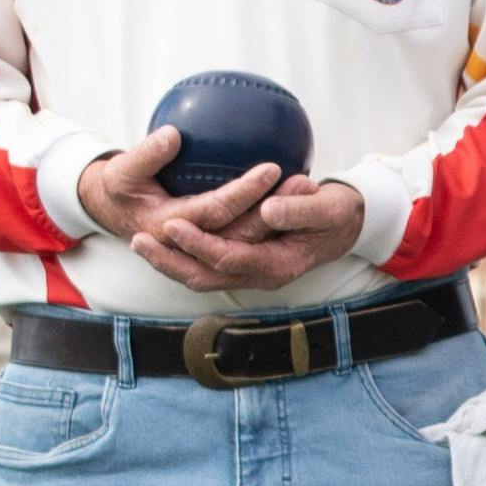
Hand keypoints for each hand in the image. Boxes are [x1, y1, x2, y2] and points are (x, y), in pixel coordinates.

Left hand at [83, 128, 369, 294]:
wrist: (349, 225)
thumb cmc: (338, 213)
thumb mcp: (328, 208)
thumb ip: (300, 210)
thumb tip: (268, 208)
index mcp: (278, 264)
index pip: (229, 259)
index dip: (199, 245)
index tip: (172, 224)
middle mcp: (260, 275)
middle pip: (205, 277)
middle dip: (169, 262)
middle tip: (137, 239)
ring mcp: (251, 273)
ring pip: (201, 276)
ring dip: (169, 263)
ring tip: (139, 243)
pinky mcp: (245, 263)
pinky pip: (207, 267)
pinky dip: (182, 258)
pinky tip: (163, 241)